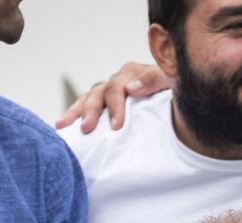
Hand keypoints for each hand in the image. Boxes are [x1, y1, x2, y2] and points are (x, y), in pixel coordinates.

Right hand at [56, 62, 172, 132]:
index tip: (116, 126)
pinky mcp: (105, 105)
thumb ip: (155, 79)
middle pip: (98, 94)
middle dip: (92, 112)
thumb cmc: (175, 91)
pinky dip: (74, 116)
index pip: (116, 88)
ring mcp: (109, 93)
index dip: (115, 106)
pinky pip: (85, 108)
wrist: (179, 100)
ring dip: (75, 113)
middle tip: (87, 129)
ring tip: (62, 126)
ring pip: (88, 100)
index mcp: (132, 73)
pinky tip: (62, 127)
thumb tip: (131, 88)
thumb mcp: (171, 81)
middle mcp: (117, 81)